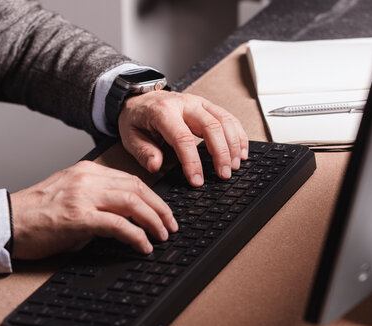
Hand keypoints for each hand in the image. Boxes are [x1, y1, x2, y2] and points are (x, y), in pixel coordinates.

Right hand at [9, 161, 177, 259]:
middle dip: (160, 208)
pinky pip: (117, 224)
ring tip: (162, 236)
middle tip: (170, 225)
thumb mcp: (69, 195)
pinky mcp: (78, 217)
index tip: (163, 211)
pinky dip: (135, 235)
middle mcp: (87, 179)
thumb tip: (123, 217)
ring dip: (153, 220)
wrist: (6, 221)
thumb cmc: (34, 213)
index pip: (130, 179)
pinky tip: (143, 245)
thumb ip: (95, 199)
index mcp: (86, 171)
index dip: (152, 197)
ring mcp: (82, 196)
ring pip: (132, 202)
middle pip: (136, 188)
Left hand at [118, 91, 248, 185]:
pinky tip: (241, 151)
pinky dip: (238, 134)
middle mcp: (184, 104)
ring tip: (234, 166)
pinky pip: (228, 117)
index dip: (192, 161)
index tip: (197, 180)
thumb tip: (155, 165)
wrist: (138, 98)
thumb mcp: (130, 137)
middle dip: (221, 153)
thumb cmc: (136, 118)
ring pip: (224, 120)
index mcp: (163, 111)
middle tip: (224, 175)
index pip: (182, 138)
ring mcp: (198, 103)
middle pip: (211, 126)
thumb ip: (143, 152)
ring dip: (233, 144)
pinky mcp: (206, 105)